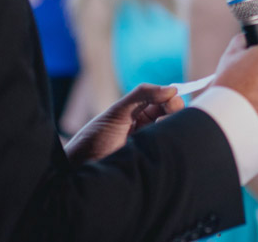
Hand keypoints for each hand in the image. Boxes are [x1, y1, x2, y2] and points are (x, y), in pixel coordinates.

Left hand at [64, 83, 183, 162]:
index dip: (172, 98)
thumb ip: (143, 94)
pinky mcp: (154, 159)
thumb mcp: (118, 111)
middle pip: (174, 114)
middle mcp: (148, 126)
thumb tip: (172, 89)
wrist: (82, 168)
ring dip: (170, 127)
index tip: (172, 100)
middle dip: (174, 112)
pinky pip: (169, 149)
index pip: (166, 100)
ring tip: (157, 131)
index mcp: (139, 112)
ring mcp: (151, 143)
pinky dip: (168, 141)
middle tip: (166, 116)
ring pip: (173, 131)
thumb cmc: (96, 138)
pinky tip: (157, 142)